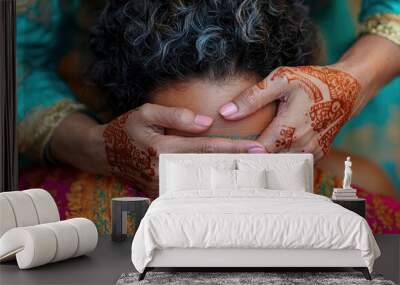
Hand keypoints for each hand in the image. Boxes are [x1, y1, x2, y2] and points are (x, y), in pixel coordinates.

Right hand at [96, 104, 264, 197]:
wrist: (105, 152)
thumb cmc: (126, 129)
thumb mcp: (145, 113)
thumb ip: (175, 115)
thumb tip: (206, 123)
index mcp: (162, 150)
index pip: (205, 149)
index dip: (232, 149)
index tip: (256, 149)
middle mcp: (165, 172)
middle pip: (209, 170)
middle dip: (238, 167)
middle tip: (265, 165)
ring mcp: (163, 185)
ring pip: (201, 182)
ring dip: (227, 178)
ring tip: (253, 172)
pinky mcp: (161, 191)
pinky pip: (190, 187)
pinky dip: (210, 183)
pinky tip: (227, 180)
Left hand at [218, 65, 361, 159]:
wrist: (348, 89)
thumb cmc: (313, 81)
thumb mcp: (281, 80)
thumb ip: (252, 98)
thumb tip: (225, 113)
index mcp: (288, 130)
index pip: (255, 153)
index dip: (238, 152)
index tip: (224, 150)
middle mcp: (300, 146)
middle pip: (266, 162)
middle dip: (248, 158)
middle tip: (229, 154)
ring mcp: (310, 153)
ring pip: (280, 165)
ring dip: (264, 160)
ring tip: (246, 154)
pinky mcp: (316, 155)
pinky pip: (293, 163)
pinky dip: (281, 159)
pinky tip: (268, 151)